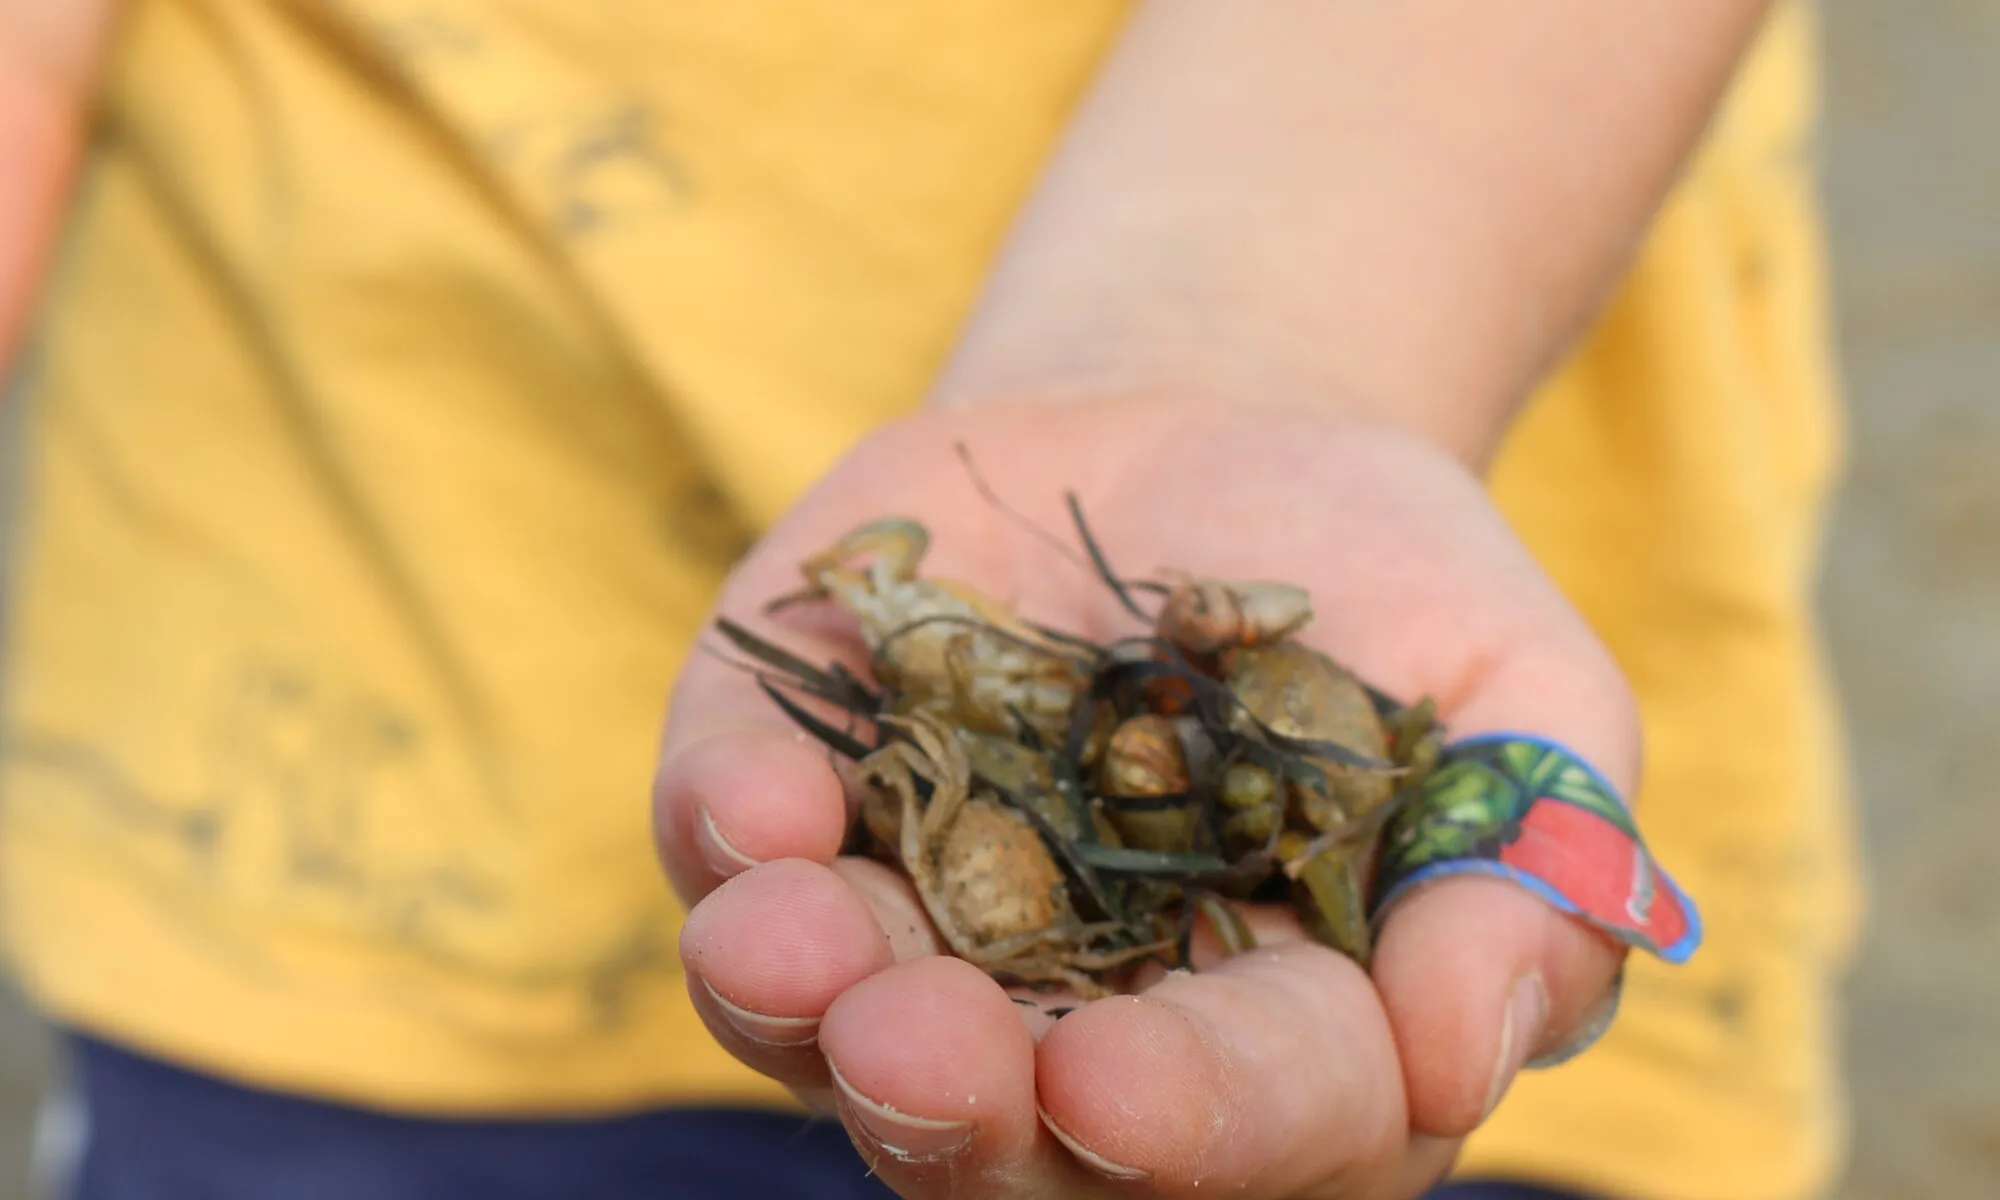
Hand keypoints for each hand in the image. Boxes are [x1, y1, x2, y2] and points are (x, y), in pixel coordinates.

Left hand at [654, 397, 1632, 1196]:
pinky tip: (754, 798)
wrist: (1219, 426)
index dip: (1191, 1119)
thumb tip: (1465, 1055)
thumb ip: (1526, 871)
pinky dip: (727, 828)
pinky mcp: (803, 781)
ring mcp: (916, 907)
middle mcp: (1069, 1014)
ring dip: (796, 999)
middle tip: (916, 1057)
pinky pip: (726, 834)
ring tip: (780, 944)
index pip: (1245, 1115)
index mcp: (1266, 1035)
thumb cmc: (1391, 587)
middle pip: (1001, 1132)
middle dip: (955, 1109)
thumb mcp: (1522, 697)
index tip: (1116, 1091)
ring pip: (825, 1017)